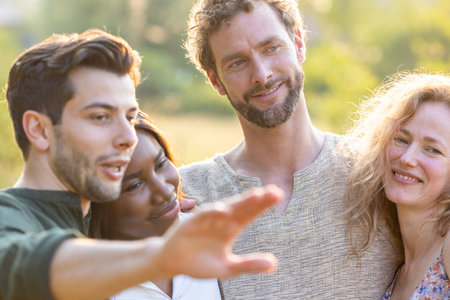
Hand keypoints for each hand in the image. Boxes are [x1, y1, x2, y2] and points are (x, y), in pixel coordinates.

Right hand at [153, 185, 282, 278]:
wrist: (171, 263)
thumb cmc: (199, 263)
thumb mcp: (228, 268)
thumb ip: (249, 264)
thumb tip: (274, 263)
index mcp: (230, 229)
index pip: (250, 214)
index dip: (263, 205)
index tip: (279, 196)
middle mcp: (220, 221)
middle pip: (242, 207)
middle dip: (257, 199)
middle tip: (275, 191)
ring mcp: (207, 220)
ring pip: (226, 207)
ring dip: (240, 201)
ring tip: (256, 195)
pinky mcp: (191, 223)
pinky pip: (204, 215)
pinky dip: (214, 212)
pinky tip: (225, 210)